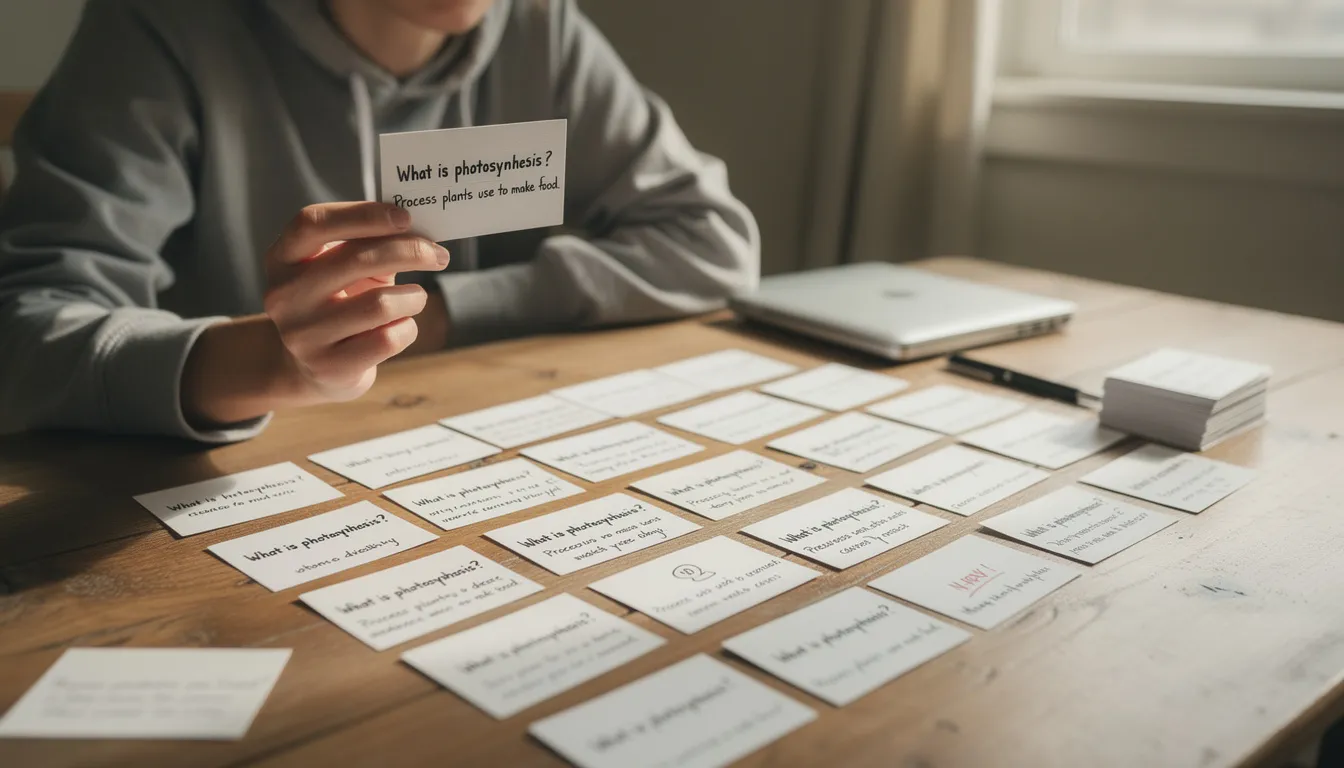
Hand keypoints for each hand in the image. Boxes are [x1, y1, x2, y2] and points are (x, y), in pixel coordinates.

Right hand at [263, 201, 448, 401]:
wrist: (315, 367)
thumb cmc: (339, 302)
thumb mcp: (343, 268)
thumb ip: (369, 244)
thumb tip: (419, 231)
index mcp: (283, 258)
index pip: (313, 222)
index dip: (363, 214)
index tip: (405, 217)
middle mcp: (284, 295)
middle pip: (356, 259)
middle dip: (410, 252)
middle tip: (438, 255)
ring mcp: (303, 334)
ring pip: (380, 304)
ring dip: (414, 296)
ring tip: (417, 297)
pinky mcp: (329, 367)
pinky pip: (388, 339)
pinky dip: (407, 328)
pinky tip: (402, 326)